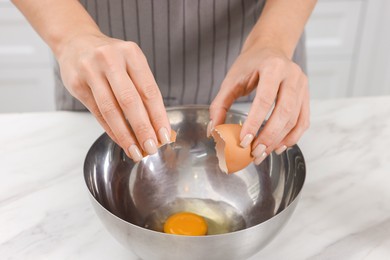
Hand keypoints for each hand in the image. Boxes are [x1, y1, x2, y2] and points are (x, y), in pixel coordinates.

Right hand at [57, 33, 170, 161]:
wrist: (76, 41)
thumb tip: (157, 125)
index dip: (158, 116)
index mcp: (131, 54)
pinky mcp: (77, 84)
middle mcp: (111, 60)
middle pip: (130, 101)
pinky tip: (122, 141)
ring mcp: (91, 71)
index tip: (165, 135)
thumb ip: (143, 89)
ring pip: (111, 110)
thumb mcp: (130, 62)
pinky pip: (98, 113)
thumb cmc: (111, 57)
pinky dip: (112, 130)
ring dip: (125, 135)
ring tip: (136, 151)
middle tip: (151, 148)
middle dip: (143, 128)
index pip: (149, 90)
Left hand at [209, 46, 309, 164]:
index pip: (264, 100)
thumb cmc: (250, 64)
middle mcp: (292, 75)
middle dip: (269, 136)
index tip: (243, 141)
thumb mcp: (231, 79)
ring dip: (279, 140)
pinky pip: (303, 121)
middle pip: (284, 112)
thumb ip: (220, 104)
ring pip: (295, 119)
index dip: (254, 123)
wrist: (270, 48)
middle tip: (254, 152)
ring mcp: (303, 86)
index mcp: (272, 67)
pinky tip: (278, 146)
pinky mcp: (306, 96)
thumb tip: (214, 130)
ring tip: (262, 153)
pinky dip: (292, 137)